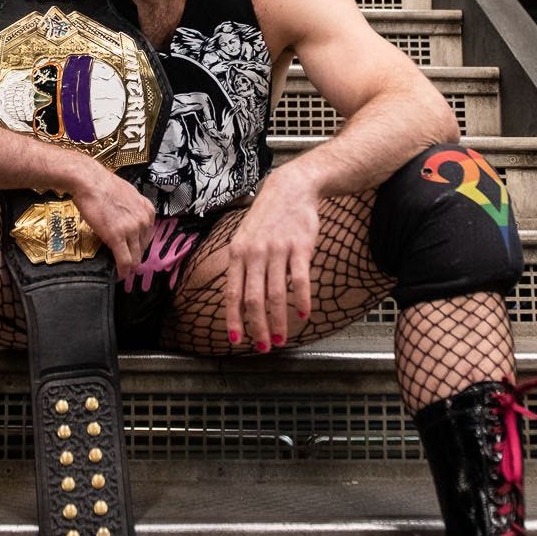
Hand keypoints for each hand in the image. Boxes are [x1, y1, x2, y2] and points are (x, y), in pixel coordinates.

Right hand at [67, 159, 157, 280]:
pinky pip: (124, 260)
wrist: (89, 181)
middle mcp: (143, 220)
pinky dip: (122, 270)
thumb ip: (131, 210)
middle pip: (143, 248)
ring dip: (129, 267)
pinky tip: (119, 274)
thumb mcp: (126, 195)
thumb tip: (125, 220)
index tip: (133, 251)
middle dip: (135, 258)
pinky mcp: (117, 237)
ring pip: (135, 257)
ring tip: (123, 271)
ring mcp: (131, 229)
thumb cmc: (102, 185)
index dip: (140, 246)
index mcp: (147, 210)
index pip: (148, 236)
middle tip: (126, 264)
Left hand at [223, 176, 318, 352]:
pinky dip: (302, 301)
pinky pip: (300, 280)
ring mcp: (278, 249)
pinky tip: (303, 316)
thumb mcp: (245, 237)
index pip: (232, 292)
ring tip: (281, 339)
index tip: (237, 340)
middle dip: (257, 327)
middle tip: (263, 347)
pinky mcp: (300, 247)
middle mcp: (255, 253)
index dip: (233, 319)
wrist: (291, 188)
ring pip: (276, 294)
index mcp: (237, 253)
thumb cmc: (267, 218)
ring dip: (278, 321)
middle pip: (253, 299)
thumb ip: (242, 266)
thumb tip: (238, 300)